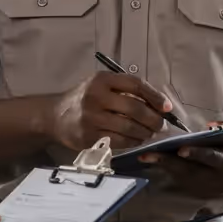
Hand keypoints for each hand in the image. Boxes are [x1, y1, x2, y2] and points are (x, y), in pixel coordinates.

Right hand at [48, 72, 171, 150]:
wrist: (55, 116)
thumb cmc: (85, 98)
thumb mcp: (101, 85)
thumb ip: (126, 90)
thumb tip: (159, 104)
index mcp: (102, 79)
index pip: (135, 84)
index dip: (155, 96)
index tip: (167, 107)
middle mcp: (96, 96)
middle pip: (134, 107)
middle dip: (153, 118)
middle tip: (160, 125)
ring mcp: (91, 117)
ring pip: (129, 127)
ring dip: (145, 132)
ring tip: (149, 133)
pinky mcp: (89, 136)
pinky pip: (119, 140)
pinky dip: (133, 141)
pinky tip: (137, 140)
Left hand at [139, 142, 222, 199]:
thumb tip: (210, 126)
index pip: (213, 158)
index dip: (197, 154)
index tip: (180, 149)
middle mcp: (219, 181)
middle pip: (191, 171)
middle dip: (168, 162)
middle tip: (146, 155)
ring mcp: (209, 190)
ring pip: (183, 177)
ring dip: (163, 166)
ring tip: (144, 157)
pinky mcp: (201, 194)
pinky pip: (181, 181)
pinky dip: (167, 171)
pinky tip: (152, 162)